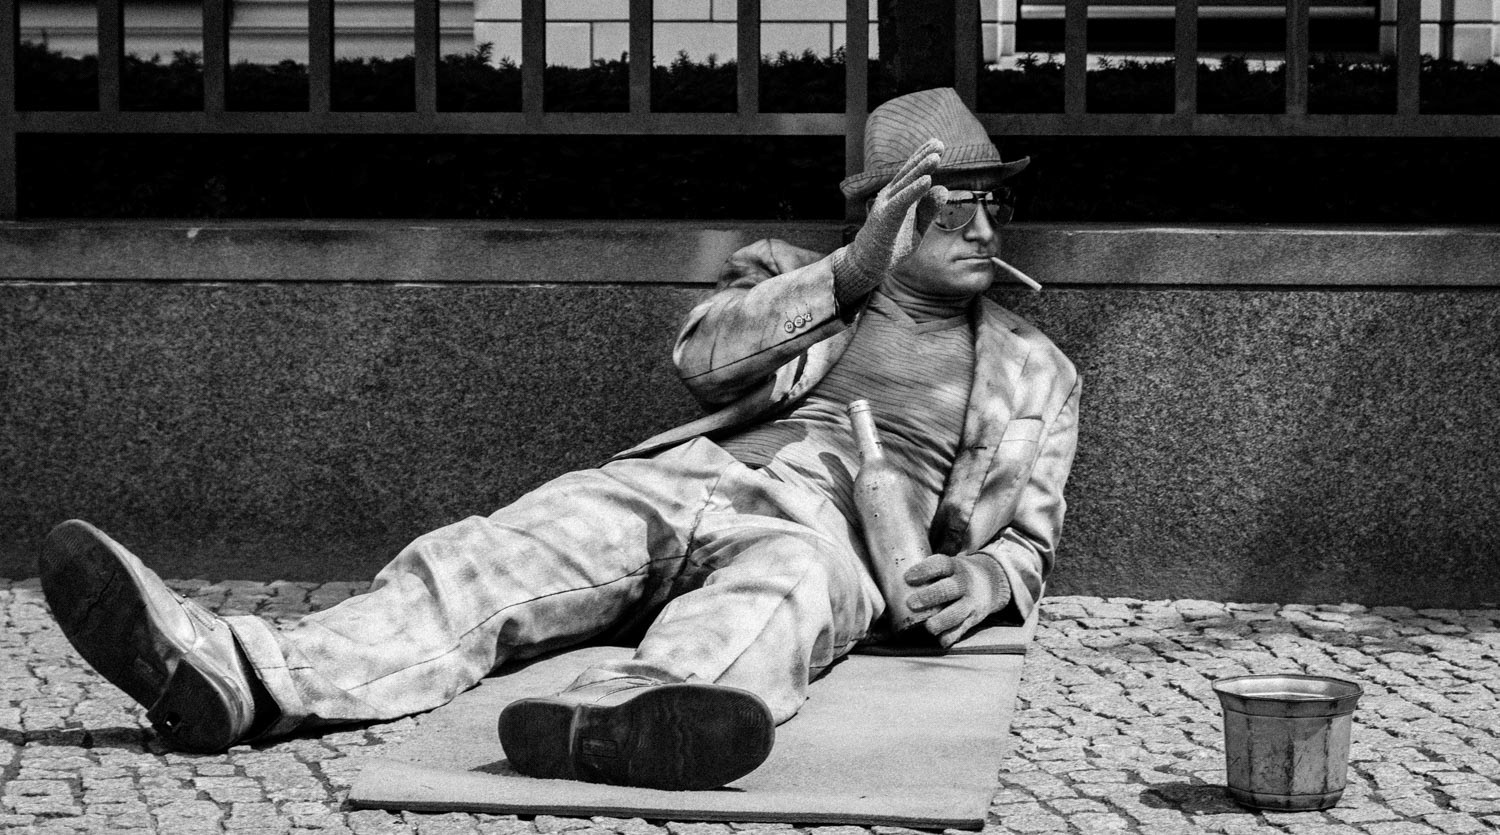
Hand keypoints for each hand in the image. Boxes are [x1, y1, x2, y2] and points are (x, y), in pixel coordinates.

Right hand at [832, 139, 947, 306]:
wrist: (869, 264)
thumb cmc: (892, 245)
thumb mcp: (918, 227)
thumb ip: (930, 209)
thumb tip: (944, 188)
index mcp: (898, 196)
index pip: (912, 173)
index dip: (923, 158)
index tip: (938, 144)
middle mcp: (890, 196)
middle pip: (909, 173)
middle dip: (924, 157)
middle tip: (939, 143)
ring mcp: (886, 205)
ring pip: (905, 183)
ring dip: (921, 169)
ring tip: (936, 156)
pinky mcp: (885, 218)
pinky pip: (902, 201)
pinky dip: (914, 190)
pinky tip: (927, 181)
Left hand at [903, 552, 1011, 648]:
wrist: (992, 581)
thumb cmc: (957, 574)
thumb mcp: (948, 566)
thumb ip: (928, 574)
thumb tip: (891, 580)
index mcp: (954, 567)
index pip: (940, 565)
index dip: (924, 570)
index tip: (908, 577)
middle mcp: (964, 583)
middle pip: (948, 589)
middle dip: (929, 597)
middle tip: (911, 603)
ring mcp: (970, 601)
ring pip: (957, 612)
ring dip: (941, 621)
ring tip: (928, 627)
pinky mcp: (973, 618)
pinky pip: (963, 629)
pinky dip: (952, 636)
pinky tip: (941, 640)